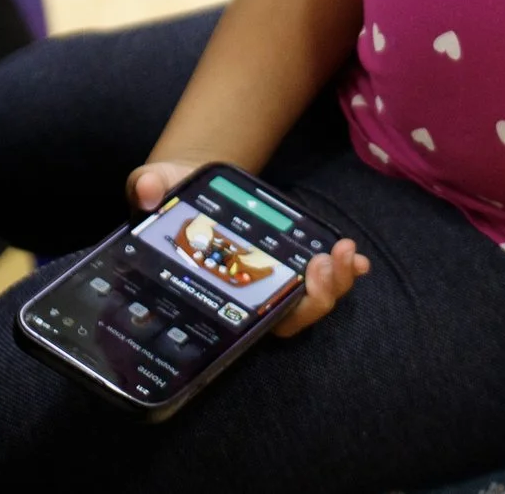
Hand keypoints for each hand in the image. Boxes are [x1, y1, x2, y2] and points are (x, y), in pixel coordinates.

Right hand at [126, 160, 370, 338]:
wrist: (187, 182)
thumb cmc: (167, 195)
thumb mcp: (154, 184)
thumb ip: (147, 187)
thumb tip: (149, 190)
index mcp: (215, 290)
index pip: (251, 322)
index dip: (280, 315)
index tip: (299, 292)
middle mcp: (246, 295)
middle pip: (290, 317)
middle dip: (318, 298)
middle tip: (324, 263)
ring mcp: (270, 280)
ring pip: (310, 301)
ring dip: (336, 283)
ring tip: (346, 252)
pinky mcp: (287, 260)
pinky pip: (320, 274)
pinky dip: (343, 269)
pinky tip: (356, 255)